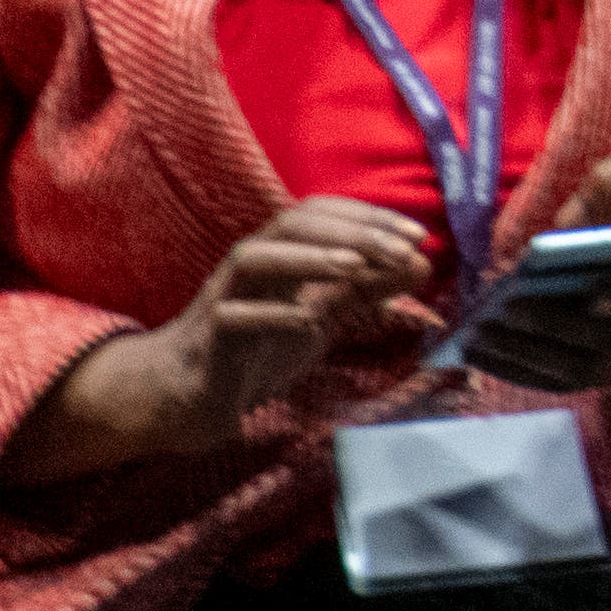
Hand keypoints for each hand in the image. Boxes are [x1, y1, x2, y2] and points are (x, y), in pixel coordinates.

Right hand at [67, 193, 437, 468]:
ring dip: (307, 257)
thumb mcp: (319, 315)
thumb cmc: (255, 348)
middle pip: (293, 223)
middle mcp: (249, 266)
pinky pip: (232, 318)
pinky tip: (309, 323)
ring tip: (356, 267)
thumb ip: (364, 290)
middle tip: (401, 248)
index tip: (417, 235)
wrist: (189, 398)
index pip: (320, 213)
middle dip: (350, 230)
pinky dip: (272, 315)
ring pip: (254, 258)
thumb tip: (422, 263)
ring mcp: (223, 298)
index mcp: (278, 254)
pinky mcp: (207, 339)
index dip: (368, 216)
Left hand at [475, 135, 610, 403]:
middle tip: (496, 310)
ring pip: (585, 366)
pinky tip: (484, 354)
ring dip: (528, 355)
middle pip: (610, 334)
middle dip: (551, 324)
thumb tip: (563, 226)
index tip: (572, 286)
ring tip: (476, 335)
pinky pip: (571, 380)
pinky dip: (525, 372)